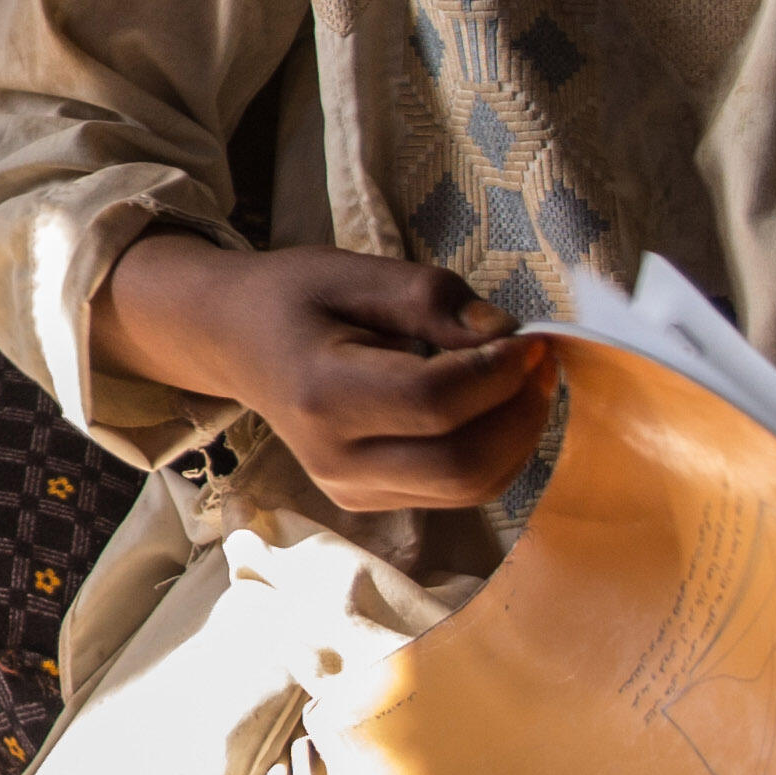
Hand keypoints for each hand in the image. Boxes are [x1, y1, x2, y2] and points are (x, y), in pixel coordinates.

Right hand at [95, 236, 555, 511]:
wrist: (235, 343)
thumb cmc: (292, 299)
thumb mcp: (355, 273)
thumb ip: (430, 298)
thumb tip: (505, 334)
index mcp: (322, 395)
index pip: (434, 403)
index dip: (498, 373)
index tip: (530, 336)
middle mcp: (334, 459)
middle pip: (462, 465)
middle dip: (520, 413)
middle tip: (540, 361)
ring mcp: (350, 490)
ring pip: (470, 488)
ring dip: (517, 436)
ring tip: (523, 380)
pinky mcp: (369, 501)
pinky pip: (456, 492)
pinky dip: (494, 452)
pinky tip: (493, 407)